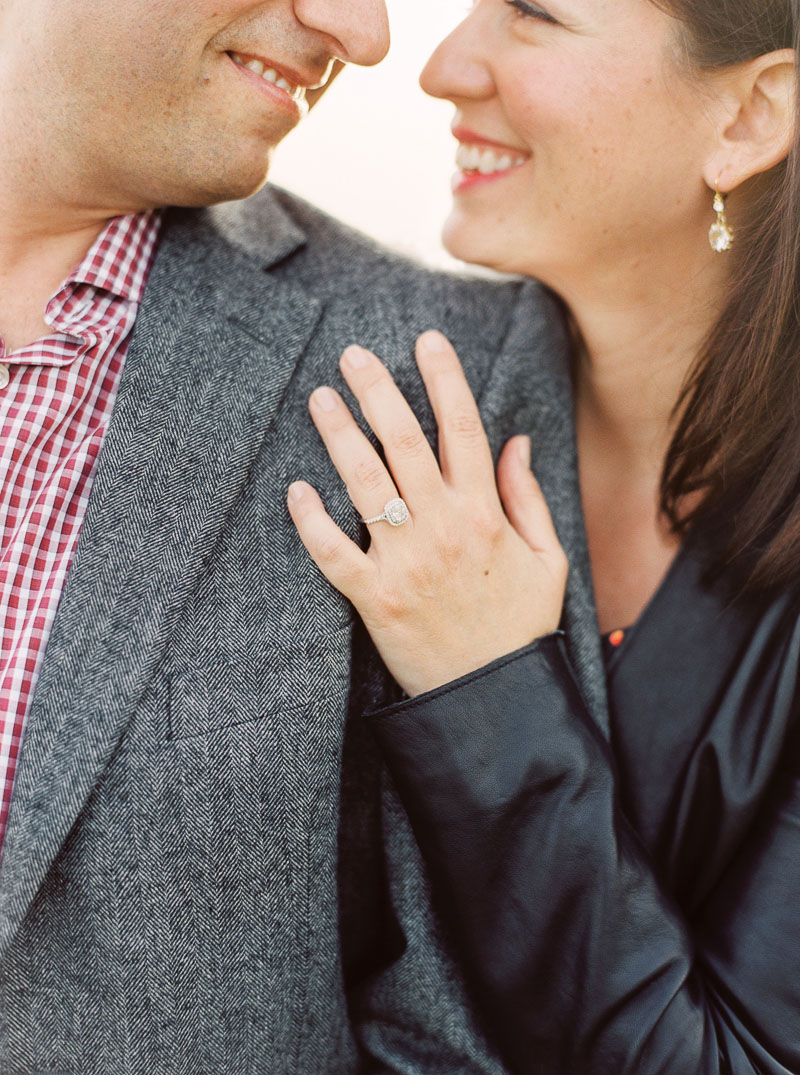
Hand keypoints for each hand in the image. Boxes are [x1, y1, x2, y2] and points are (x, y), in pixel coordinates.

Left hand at [288, 330, 567, 697]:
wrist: (494, 697)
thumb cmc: (520, 625)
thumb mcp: (548, 558)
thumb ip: (526, 496)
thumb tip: (515, 440)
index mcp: (486, 514)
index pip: (463, 429)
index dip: (444, 378)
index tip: (425, 340)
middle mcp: (444, 528)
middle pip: (404, 443)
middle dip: (378, 390)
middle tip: (353, 354)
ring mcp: (406, 563)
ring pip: (365, 484)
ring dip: (339, 436)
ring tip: (320, 398)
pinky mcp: (376, 599)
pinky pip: (334, 553)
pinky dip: (312, 522)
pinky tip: (295, 490)